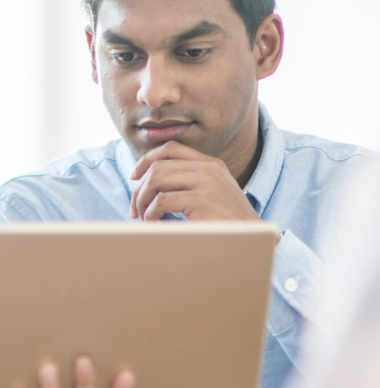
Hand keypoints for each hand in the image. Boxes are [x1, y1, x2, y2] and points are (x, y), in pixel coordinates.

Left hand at [129, 141, 258, 220]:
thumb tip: (152, 186)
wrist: (253, 239)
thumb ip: (189, 184)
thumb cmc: (229, 222)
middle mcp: (208, 168)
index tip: (134, 177)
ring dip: (142, 200)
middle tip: (135, 208)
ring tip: (142, 217)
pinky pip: (162, 201)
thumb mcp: (212, 195)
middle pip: (157, 166)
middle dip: (139, 188)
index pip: (170, 148)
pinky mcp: (201, 200)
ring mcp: (206, 182)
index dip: (146, 159)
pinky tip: (153, 223)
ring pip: (155, 181)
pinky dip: (151, 213)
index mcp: (211, 164)